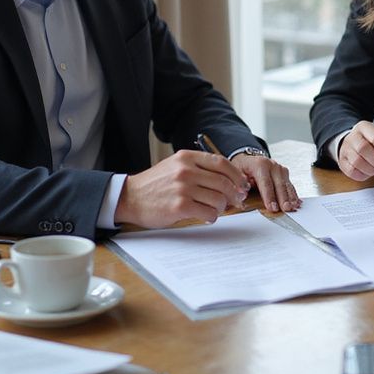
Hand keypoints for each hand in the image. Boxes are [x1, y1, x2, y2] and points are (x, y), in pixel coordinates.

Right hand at [115, 149, 249, 227]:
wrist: (130, 198)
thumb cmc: (156, 183)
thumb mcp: (176, 165)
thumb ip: (199, 167)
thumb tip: (229, 178)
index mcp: (187, 157)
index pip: (221, 162)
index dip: (236, 175)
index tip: (242, 184)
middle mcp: (186, 171)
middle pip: (223, 182)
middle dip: (234, 193)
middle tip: (237, 201)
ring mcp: (183, 188)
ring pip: (218, 198)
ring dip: (223, 207)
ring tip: (217, 209)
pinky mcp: (179, 206)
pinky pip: (208, 213)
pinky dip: (212, 217)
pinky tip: (207, 216)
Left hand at [232, 153, 299, 212]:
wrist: (247, 160)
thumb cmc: (242, 168)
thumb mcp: (236, 174)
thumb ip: (239, 184)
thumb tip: (242, 195)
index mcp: (259, 164)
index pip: (265, 183)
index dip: (269, 196)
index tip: (272, 207)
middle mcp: (272, 165)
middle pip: (279, 184)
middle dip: (283, 198)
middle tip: (285, 209)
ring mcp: (279, 169)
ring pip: (287, 185)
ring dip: (291, 197)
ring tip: (293, 207)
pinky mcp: (284, 173)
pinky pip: (290, 185)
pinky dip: (293, 194)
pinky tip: (297, 202)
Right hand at [336, 121, 373, 179]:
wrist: (350, 142)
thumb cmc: (369, 141)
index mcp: (364, 127)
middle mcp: (352, 137)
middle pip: (364, 149)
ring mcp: (345, 150)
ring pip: (357, 162)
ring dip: (372, 169)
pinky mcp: (342, 162)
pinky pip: (352, 172)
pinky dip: (364, 175)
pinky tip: (370, 172)